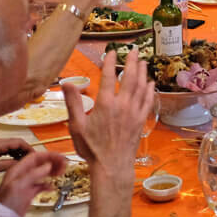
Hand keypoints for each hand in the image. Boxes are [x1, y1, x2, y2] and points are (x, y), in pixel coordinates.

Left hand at [0, 137, 34, 172]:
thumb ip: (8, 164)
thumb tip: (21, 163)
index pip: (19, 142)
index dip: (28, 147)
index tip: (35, 154)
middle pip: (17, 142)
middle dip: (26, 149)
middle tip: (32, 158)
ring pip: (14, 145)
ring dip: (21, 152)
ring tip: (26, 160)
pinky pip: (9, 148)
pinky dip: (15, 153)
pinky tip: (17, 160)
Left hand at [0, 150, 66, 216]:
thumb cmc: (5, 204)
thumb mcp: (18, 186)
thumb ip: (33, 174)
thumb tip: (48, 165)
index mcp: (18, 170)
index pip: (35, 157)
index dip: (49, 156)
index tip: (61, 158)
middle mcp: (22, 175)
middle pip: (40, 164)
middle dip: (52, 163)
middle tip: (64, 166)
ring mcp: (25, 185)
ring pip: (42, 173)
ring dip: (52, 172)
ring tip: (61, 173)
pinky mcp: (28, 194)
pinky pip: (41, 185)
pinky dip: (48, 185)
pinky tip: (52, 187)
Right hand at [63, 50, 154, 172]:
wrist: (111, 166)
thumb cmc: (91, 148)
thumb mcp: (76, 126)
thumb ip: (73, 103)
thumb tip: (66, 83)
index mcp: (105, 104)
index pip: (108, 77)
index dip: (110, 62)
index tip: (111, 52)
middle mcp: (122, 104)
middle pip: (130, 77)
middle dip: (132, 62)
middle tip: (135, 50)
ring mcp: (134, 112)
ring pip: (141, 87)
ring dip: (143, 73)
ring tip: (144, 62)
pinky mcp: (141, 120)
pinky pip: (148, 101)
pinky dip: (150, 90)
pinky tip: (150, 84)